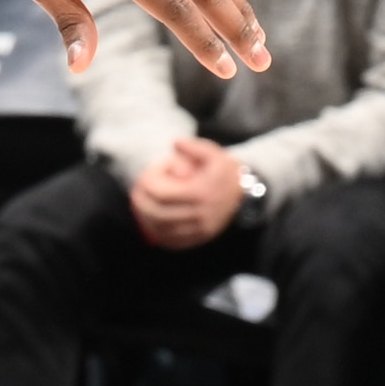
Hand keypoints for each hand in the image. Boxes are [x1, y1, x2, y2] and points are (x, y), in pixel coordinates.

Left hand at [130, 134, 244, 249]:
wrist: (247, 194)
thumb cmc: (226, 172)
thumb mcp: (215, 153)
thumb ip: (194, 146)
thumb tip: (175, 144)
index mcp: (201, 193)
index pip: (161, 194)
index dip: (148, 183)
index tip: (148, 174)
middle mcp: (200, 214)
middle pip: (157, 214)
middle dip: (140, 202)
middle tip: (137, 190)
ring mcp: (201, 229)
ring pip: (162, 230)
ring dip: (145, 218)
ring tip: (141, 204)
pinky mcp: (201, 238)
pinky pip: (173, 241)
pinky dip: (158, 233)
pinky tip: (152, 221)